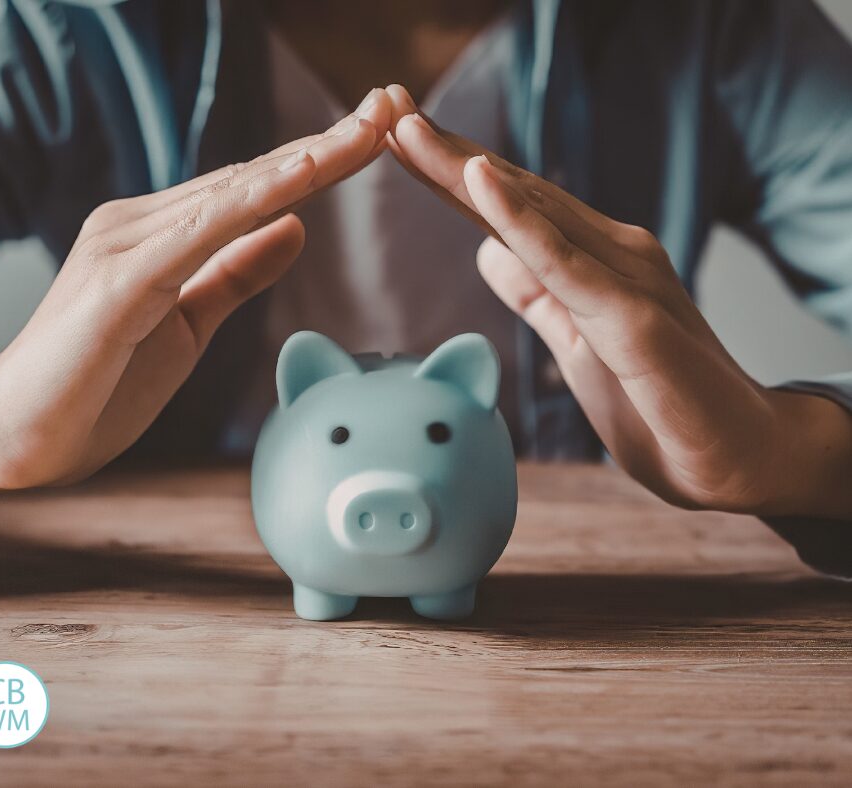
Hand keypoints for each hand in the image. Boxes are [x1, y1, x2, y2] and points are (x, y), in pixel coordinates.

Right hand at [0, 90, 392, 495]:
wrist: (18, 435)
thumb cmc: (98, 384)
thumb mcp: (190, 324)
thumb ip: (236, 273)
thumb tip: (296, 227)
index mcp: (161, 235)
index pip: (253, 190)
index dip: (317, 163)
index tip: (376, 138)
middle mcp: (142, 224)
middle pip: (251, 178)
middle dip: (326, 146)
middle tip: (389, 109)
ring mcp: (126, 246)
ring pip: (232, 194)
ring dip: (305, 161)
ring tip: (367, 129)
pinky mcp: (117, 283)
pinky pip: (197, 235)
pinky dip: (251, 202)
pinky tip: (300, 178)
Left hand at [385, 85, 851, 517]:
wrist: (738, 458)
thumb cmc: (659, 403)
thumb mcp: (578, 345)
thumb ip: (538, 295)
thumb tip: (488, 251)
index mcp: (589, 263)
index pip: (508, 210)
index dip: (449, 175)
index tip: (395, 141)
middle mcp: (608, 253)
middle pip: (512, 196)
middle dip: (444, 154)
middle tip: (386, 107)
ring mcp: (625, 279)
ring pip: (533, 213)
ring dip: (466, 169)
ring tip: (409, 129)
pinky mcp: (634, 317)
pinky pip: (565, 263)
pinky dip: (521, 221)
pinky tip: (480, 182)